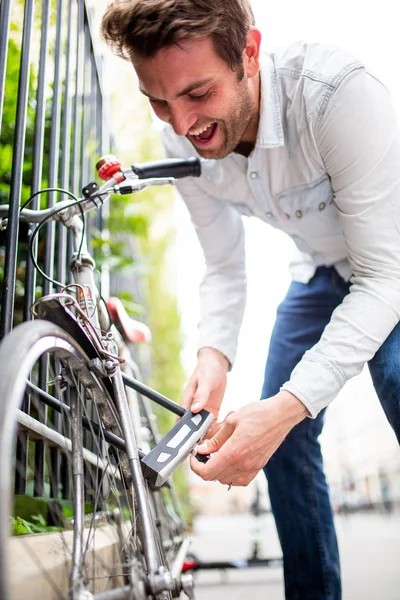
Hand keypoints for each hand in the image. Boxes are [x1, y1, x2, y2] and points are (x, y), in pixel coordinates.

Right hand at [181, 347, 228, 435]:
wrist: (216, 365)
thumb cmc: (207, 369)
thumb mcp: (205, 381)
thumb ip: (200, 395)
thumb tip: (195, 409)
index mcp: (187, 403)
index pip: (183, 422)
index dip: (187, 434)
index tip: (196, 442)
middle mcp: (194, 410)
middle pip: (194, 430)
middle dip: (203, 438)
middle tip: (213, 442)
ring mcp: (203, 412)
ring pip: (205, 430)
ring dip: (214, 434)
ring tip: (225, 428)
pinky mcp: (212, 412)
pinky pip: (215, 425)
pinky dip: (221, 427)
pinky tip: (229, 419)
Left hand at [190, 391, 308, 485]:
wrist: (281, 415)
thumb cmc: (258, 414)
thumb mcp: (231, 421)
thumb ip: (216, 438)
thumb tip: (202, 449)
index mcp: (234, 451)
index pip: (207, 472)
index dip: (195, 467)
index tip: (193, 457)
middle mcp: (243, 464)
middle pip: (214, 478)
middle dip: (204, 466)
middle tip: (203, 453)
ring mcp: (252, 468)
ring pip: (226, 480)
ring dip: (217, 471)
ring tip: (216, 454)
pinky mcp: (259, 468)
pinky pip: (239, 480)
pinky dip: (230, 475)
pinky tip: (229, 461)